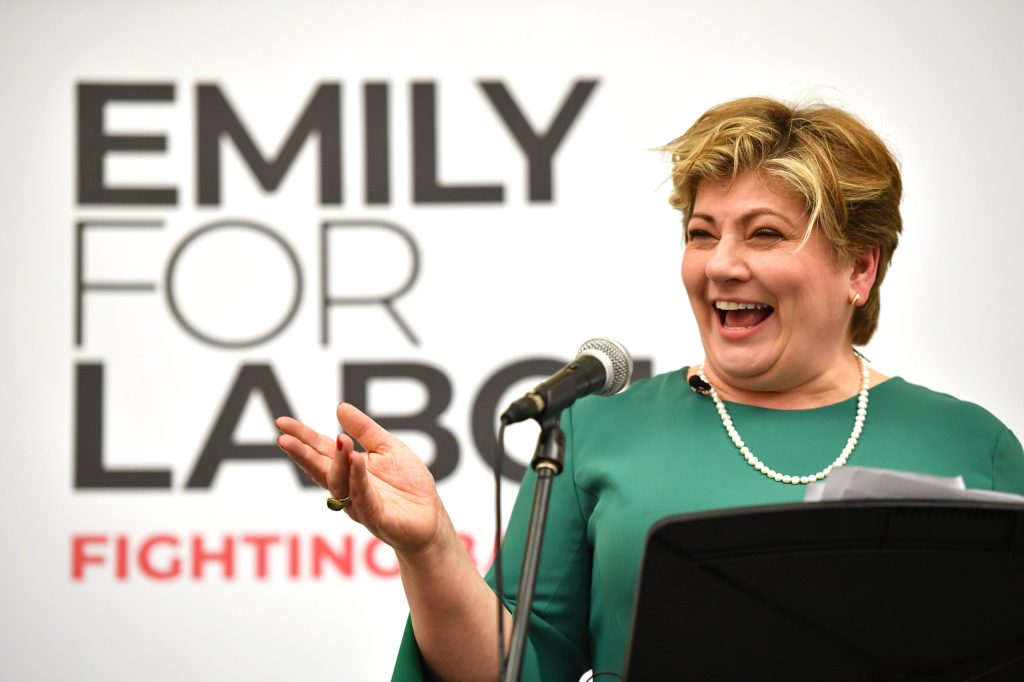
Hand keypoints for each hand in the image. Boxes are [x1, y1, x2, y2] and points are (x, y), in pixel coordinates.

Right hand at [276, 403, 445, 555]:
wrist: (430, 516)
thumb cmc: (409, 483)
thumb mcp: (388, 447)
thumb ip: (365, 430)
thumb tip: (340, 407)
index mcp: (348, 468)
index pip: (320, 450)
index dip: (302, 437)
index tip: (281, 423)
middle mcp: (347, 486)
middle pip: (320, 468)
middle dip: (302, 453)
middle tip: (284, 439)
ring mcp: (358, 503)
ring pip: (339, 483)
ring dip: (336, 462)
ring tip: (339, 440)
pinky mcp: (375, 516)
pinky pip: (363, 496)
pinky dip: (358, 477)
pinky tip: (355, 459)